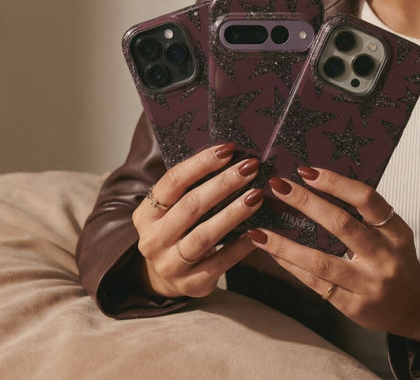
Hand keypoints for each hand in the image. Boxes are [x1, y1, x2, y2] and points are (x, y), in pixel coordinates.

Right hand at [132, 143, 262, 298]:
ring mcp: (170, 265)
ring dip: (233, 213)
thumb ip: (191, 187)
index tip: (228, 149)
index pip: (172, 181)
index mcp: (146, 214)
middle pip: (191, 206)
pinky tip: (258, 231)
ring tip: (257, 195)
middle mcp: (153, 240)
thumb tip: (231, 155)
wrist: (164, 278)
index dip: (201, 163)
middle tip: (250, 168)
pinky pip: (220, 262)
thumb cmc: (177, 230)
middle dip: (224, 184)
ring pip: (204, 235)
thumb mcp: (171, 209)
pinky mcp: (191, 284)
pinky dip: (240, 245)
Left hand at [246, 167, 419, 347]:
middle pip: (341, 224)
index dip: (336, 182)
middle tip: (278, 186)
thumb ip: (364, 214)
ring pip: (320, 260)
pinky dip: (290, 265)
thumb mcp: (391, 233)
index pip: (367, 199)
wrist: (414, 308)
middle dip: (305, 202)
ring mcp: (368, 284)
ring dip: (285, 244)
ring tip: (259, 230)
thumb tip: (317, 183)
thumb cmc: (395, 260)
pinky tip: (271, 252)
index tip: (307, 171)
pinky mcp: (351, 305)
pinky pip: (314, 282)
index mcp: (396, 232)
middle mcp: (384, 257)